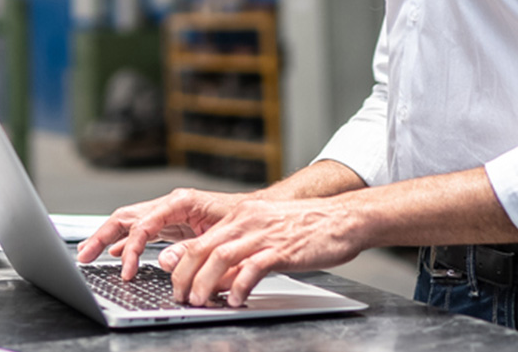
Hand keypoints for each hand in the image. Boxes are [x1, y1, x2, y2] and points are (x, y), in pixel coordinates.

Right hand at [76, 188, 245, 278]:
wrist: (255, 213)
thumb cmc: (241, 219)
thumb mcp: (219, 234)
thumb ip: (191, 248)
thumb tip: (163, 261)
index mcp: (181, 202)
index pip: (144, 223)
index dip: (131, 248)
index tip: (126, 271)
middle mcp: (171, 204)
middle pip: (127, 216)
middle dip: (102, 234)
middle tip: (84, 255)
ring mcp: (169, 213)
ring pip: (129, 222)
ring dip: (107, 236)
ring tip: (87, 253)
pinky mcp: (171, 224)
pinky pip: (140, 230)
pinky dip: (124, 241)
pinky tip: (114, 253)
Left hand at [158, 195, 361, 307]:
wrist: (343, 218)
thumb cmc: (307, 228)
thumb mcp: (267, 233)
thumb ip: (241, 253)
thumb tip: (217, 279)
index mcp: (243, 215)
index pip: (201, 239)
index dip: (182, 264)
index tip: (174, 283)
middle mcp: (249, 220)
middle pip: (204, 248)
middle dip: (186, 276)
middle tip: (182, 298)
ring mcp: (265, 233)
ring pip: (221, 256)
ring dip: (205, 283)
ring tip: (200, 302)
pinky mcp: (282, 248)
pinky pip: (253, 267)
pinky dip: (239, 285)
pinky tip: (236, 299)